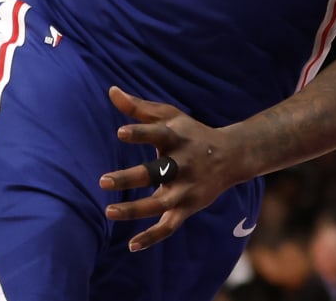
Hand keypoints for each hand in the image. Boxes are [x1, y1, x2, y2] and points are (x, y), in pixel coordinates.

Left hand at [99, 86, 245, 251]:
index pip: (158, 134)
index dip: (140, 133)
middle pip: (157, 172)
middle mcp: (183, 164)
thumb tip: (111, 90)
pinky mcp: (188, 208)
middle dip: (131, 177)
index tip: (120, 132)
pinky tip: (132, 246)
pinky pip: (170, 226)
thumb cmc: (191, 133)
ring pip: (160, 203)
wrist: (233, 156)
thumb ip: (139, 107)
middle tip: (102, 181)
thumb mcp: (170, 117)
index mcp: (177, 138)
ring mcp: (186, 189)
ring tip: (109, 211)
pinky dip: (153, 237)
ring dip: (135, 210)